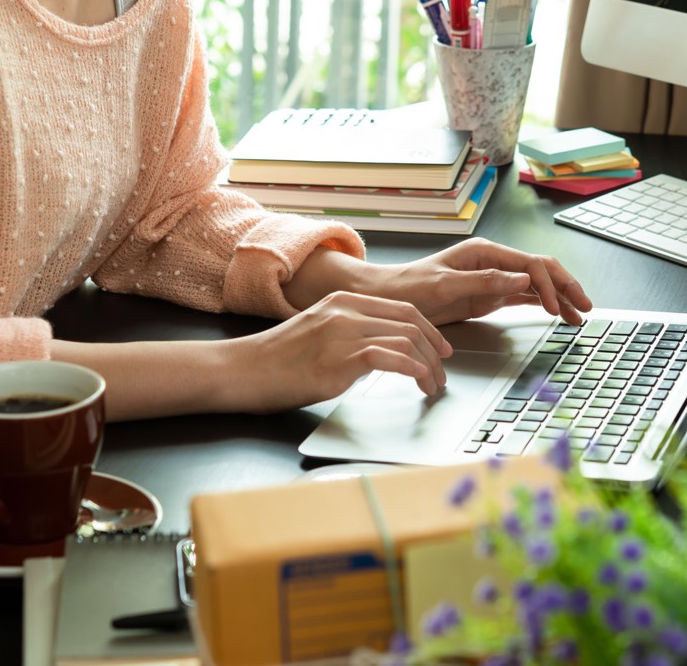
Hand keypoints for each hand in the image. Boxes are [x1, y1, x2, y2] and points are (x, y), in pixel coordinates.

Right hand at [223, 291, 452, 411]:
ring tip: (433, 385)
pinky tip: (418, 383)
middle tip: (443, 372)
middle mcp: (346, 311)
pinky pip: (391, 358)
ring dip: (428, 366)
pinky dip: (413, 371)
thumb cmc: (275, 360)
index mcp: (342, 300)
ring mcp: (343, 332)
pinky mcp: (340, 358)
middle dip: (435, 349)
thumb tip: (380, 352)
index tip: (441, 349)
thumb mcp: (318, 332)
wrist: (242, 370)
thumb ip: (349, 333)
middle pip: (411, 322)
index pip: (402, 308)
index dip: (429, 330)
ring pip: (406, 340)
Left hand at [361, 238, 592, 326]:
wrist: (390, 298)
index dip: (548, 285)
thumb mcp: (446, 285)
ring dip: (559, 298)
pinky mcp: (490, 295)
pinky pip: (524, 297)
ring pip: (536, 285)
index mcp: (484, 252)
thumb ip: (485, 282)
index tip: (555, 308)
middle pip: (540, 270)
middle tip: (585, 307)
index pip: (529, 264)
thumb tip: (522, 279)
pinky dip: (544, 305)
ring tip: (579, 315)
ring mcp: (493, 278)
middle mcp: (493, 261)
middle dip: (565, 287)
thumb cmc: (411, 287)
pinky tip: (558, 314)